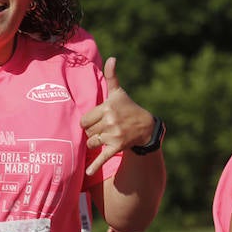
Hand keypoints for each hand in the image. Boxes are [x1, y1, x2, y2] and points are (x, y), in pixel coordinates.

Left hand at [82, 57, 154, 174]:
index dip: (90, 122)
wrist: (147, 127)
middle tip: (106, 129)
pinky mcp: (117, 147)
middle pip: (88, 132)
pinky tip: (87, 173)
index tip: (99, 120)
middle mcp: (110, 122)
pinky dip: (94, 166)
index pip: (84, 120)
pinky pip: (102, 156)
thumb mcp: (119, 93)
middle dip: (94, 132)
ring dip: (96, 143)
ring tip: (107, 138)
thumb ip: (112, 76)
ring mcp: (114, 135)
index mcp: (107, 108)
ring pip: (92, 143)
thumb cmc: (129, 108)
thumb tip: (112, 57)